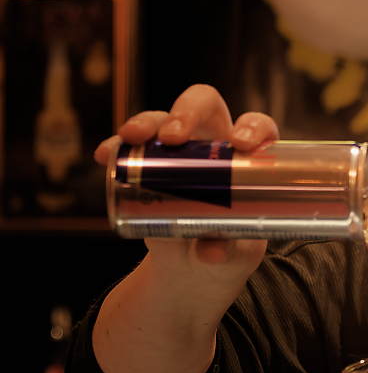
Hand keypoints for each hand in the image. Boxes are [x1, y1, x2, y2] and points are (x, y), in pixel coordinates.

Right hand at [95, 83, 278, 279]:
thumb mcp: (237, 255)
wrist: (193, 267)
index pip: (257, 126)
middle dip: (187, 111)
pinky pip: (130, 146)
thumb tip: (211, 253)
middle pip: (203, 105)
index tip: (241, 143)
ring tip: (131, 137)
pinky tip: (105, 155)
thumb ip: (230, 250)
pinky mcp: (148, 164)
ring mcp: (178, 150)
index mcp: (248, 158)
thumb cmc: (228, 250)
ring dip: (146, 122)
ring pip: (162, 119)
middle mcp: (215, 144)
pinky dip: (116, 146)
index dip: (252, 127)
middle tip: (173, 136)